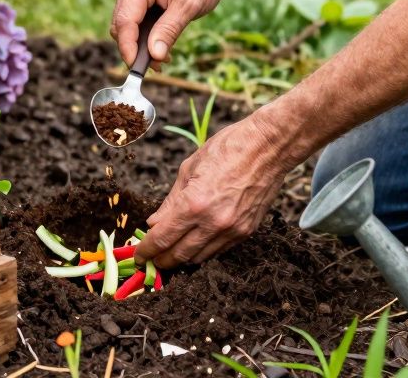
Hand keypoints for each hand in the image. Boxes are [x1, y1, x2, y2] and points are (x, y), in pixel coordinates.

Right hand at [111, 0, 233, 66]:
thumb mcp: (190, 6)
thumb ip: (169, 30)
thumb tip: (154, 55)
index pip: (125, 20)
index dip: (128, 47)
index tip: (136, 68)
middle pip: (122, 25)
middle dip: (136, 48)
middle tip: (158, 65)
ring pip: (126, 25)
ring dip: (140, 44)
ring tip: (163, 57)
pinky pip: (133, 20)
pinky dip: (144, 35)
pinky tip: (160, 45)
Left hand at [135, 116, 294, 268]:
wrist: (268, 147)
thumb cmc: (227, 148)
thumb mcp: (189, 168)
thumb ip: (170, 201)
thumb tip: (155, 224)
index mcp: (194, 204)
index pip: (162, 239)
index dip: (146, 250)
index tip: (139, 255)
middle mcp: (213, 223)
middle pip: (179, 255)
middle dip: (161, 260)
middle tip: (151, 259)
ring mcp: (232, 230)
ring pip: (199, 258)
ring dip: (181, 259)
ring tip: (169, 254)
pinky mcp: (247, 232)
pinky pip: (219, 250)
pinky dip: (202, 252)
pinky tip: (193, 245)